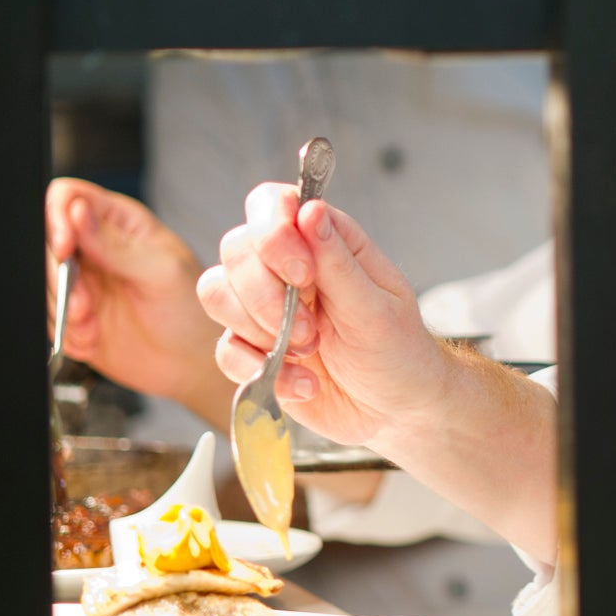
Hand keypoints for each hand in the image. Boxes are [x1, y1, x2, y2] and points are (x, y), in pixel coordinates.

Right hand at [45, 178, 230, 422]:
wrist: (190, 361)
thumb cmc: (191, 310)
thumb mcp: (161, 272)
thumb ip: (116, 245)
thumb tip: (77, 211)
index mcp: (120, 221)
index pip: (68, 197)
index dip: (56, 218)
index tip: (64, 247)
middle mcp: (94, 246)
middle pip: (44, 241)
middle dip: (58, 276)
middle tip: (84, 304)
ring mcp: (81, 280)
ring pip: (43, 281)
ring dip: (62, 308)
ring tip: (92, 324)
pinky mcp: (71, 313)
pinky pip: (47, 315)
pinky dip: (64, 331)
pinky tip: (91, 338)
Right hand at [199, 183, 450, 450]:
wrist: (395, 410)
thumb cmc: (398, 351)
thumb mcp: (378, 308)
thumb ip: (339, 263)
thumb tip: (311, 211)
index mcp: (324, 242)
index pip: (272, 204)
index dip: (274, 232)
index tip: (303, 274)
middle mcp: (287, 268)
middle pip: (236, 249)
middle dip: (266, 294)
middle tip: (312, 330)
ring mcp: (265, 308)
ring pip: (216, 293)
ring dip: (260, 329)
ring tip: (310, 352)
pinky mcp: (253, 349)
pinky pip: (225, 349)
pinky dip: (261, 370)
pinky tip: (304, 382)